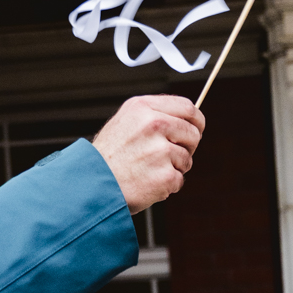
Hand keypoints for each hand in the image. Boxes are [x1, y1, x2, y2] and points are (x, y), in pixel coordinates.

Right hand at [91, 95, 204, 213]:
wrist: (95, 182)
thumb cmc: (111, 155)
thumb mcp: (127, 121)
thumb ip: (155, 116)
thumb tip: (186, 120)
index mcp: (144, 107)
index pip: (187, 107)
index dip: (197, 120)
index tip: (197, 128)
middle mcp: (153, 124)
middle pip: (193, 133)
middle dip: (187, 146)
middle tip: (168, 155)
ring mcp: (160, 150)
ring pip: (187, 158)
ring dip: (175, 168)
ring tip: (150, 168)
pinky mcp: (165, 174)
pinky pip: (180, 179)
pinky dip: (169, 185)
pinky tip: (149, 181)